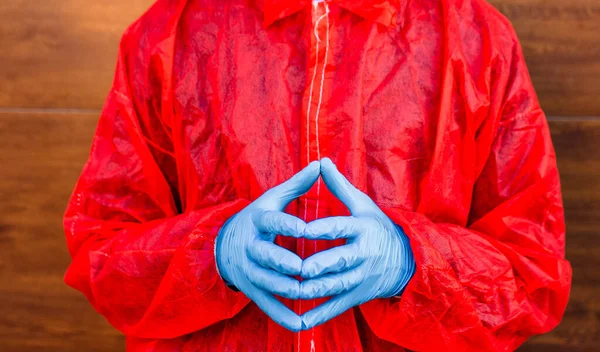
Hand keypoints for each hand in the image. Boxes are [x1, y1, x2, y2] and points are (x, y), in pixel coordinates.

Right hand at [215, 161, 319, 331]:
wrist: (224, 244)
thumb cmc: (258, 218)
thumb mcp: (273, 199)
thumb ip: (297, 185)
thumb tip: (320, 164)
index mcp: (258, 220)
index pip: (271, 222)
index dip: (286, 225)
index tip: (305, 228)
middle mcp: (250, 245)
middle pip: (264, 255)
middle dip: (282, 262)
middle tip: (302, 268)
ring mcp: (249, 269)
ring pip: (265, 281)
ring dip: (284, 288)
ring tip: (304, 293)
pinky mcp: (251, 289)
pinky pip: (266, 304)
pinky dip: (282, 315)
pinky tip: (300, 324)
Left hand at [299, 158, 415, 328]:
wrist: (407, 261)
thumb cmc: (378, 227)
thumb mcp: (363, 205)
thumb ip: (339, 186)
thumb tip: (321, 161)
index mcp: (362, 228)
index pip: (340, 227)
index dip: (322, 229)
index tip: (302, 229)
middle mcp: (363, 253)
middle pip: (340, 260)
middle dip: (321, 265)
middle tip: (300, 268)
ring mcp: (362, 276)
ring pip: (338, 285)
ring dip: (317, 290)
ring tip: (296, 291)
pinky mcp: (358, 295)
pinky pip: (338, 306)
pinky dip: (320, 315)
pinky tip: (300, 321)